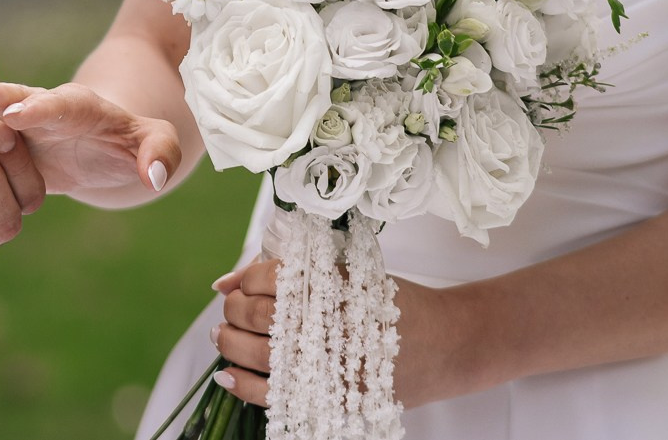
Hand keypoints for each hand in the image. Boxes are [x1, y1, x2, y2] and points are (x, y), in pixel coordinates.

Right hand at [0, 54, 179, 197]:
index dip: (38, 108)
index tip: (11, 114)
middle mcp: (36, 103)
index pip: (62, 104)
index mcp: (79, 106)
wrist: (94, 134)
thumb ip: (157, 152)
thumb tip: (155, 177)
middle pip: (4, 93)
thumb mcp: (151, 143)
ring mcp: (7, 113)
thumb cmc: (124, 140)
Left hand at [209, 256, 468, 408]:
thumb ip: (289, 272)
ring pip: (258, 353)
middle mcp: (330, 323)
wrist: (445, 344)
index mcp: (335, 285)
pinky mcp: (331, 395)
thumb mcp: (348, 273)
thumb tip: (222, 282)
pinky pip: (272, 394)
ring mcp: (329, 363)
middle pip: (257, 315)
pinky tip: (227, 375)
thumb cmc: (392, 304)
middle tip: (230, 310)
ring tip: (222, 335)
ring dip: (229, 343)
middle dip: (233, 311)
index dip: (246, 280)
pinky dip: (242, 384)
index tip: (242, 284)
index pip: (269, 278)